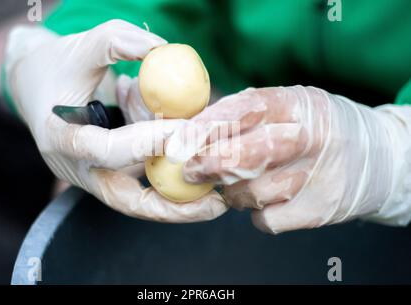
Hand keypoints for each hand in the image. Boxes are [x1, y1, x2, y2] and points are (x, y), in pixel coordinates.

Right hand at [4, 20, 226, 221]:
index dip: (147, 143)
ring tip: (205, 157)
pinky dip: (168, 169)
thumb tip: (162, 49)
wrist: (36, 86)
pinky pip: (144, 179)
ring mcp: (92, 176)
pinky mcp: (108, 174)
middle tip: (217, 203)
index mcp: (61, 139)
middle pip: (127, 201)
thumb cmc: (57, 65)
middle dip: (174, 208)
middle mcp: (76, 168)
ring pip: (142, 193)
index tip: (185, 129)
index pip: (106, 151)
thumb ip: (117, 41)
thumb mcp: (81, 46)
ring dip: (178, 182)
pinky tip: (187, 148)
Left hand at [167, 86, 410, 231]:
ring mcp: (318, 176)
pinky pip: (266, 219)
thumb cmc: (316, 129)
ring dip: (234, 191)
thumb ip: (245, 114)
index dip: (207, 126)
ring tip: (241, 181)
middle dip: (209, 165)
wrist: (376, 157)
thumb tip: (190, 129)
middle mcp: (312, 138)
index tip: (177, 143)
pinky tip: (266, 198)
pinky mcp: (320, 210)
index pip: (246, 110)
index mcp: (298, 104)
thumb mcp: (289, 106)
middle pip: (247, 156)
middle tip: (190, 170)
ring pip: (251, 193)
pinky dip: (255, 212)